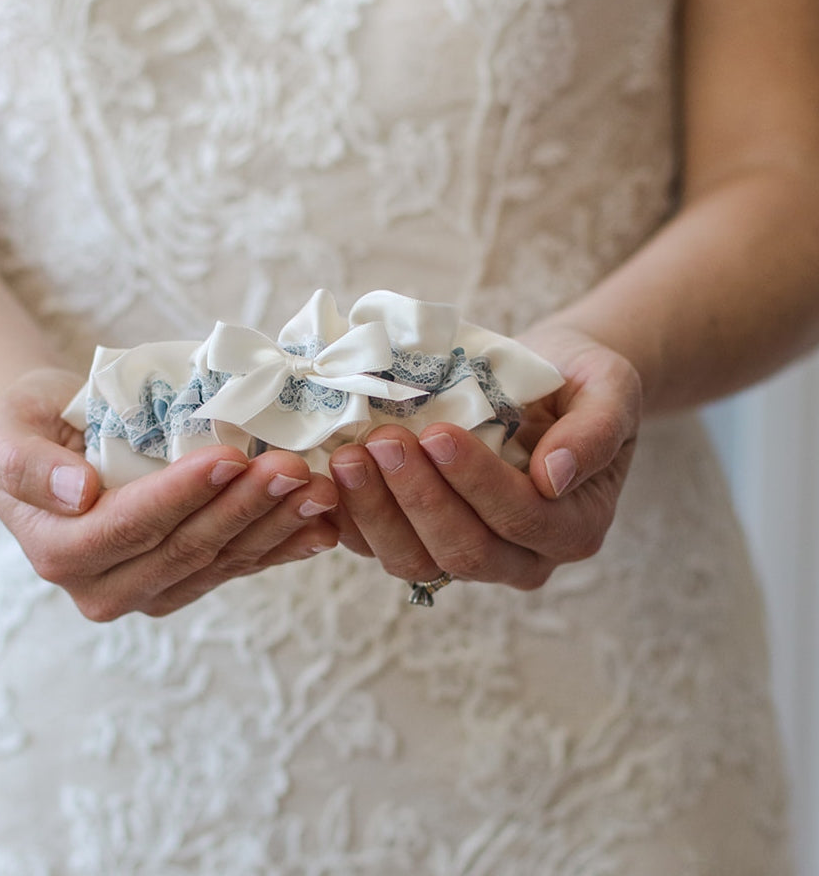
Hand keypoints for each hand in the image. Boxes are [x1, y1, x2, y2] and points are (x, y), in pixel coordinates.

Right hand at [0, 368, 338, 617]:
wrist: (49, 438)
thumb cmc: (25, 425)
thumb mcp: (4, 431)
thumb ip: (27, 465)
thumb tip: (79, 493)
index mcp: (59, 551)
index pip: (131, 526)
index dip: (182, 494)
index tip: (229, 457)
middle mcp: (105, 586)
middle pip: (186, 548)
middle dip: (243, 507)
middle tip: (292, 467)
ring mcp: (149, 589)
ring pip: (222, 561)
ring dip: (275, 526)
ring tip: (319, 489)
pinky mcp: (185, 580)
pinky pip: (238, 566)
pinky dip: (283, 546)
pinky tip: (321, 527)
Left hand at [327, 327, 640, 589]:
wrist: (545, 380)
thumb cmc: (579, 381)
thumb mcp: (610, 389)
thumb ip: (595, 432)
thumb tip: (554, 477)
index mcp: (573, 526)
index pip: (522, 518)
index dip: (476, 482)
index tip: (438, 433)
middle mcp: (522, 557)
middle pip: (464, 550)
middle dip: (418, 497)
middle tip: (382, 440)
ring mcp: (468, 556)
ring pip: (415, 560)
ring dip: (376, 511)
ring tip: (349, 455)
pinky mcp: (422, 541)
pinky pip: (381, 547)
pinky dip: (352, 520)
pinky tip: (330, 479)